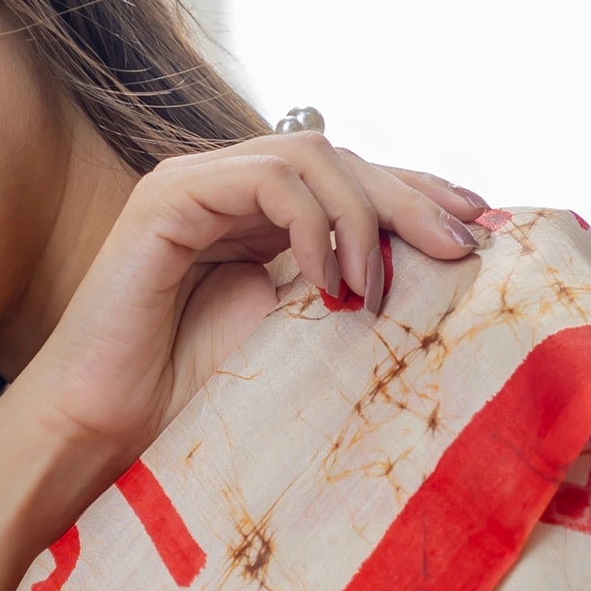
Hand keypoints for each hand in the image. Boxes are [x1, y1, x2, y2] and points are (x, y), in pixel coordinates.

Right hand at [0, 130, 488, 505]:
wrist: (107, 434)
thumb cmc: (191, 403)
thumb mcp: (298, 341)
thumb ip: (348, 294)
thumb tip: (440, 276)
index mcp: (260, 217)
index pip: (354, 180)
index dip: (422, 195)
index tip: (483, 230)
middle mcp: (228, 187)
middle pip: (344, 159)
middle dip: (413, 198)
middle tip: (461, 247)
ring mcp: (196, 183)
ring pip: (312, 155)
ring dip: (364, 215)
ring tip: (375, 289)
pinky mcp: (169, 196)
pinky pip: (267, 178)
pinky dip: (312, 223)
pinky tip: (328, 285)